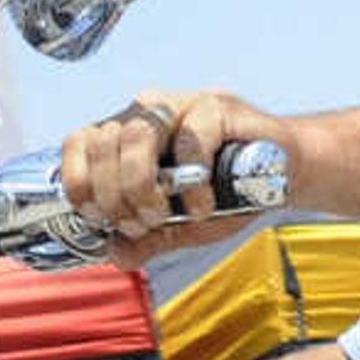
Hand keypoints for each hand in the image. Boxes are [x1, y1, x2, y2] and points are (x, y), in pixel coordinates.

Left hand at [60, 88, 291, 257]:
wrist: (281, 176)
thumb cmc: (227, 194)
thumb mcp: (178, 227)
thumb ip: (144, 239)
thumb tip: (114, 254)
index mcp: (125, 136)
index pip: (77, 145)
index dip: (80, 185)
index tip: (103, 219)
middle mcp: (145, 113)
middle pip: (102, 144)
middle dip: (115, 197)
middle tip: (144, 223)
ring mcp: (179, 106)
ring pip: (135, 136)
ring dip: (141, 188)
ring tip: (165, 214)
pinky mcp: (214, 106)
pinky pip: (188, 139)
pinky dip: (191, 182)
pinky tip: (203, 204)